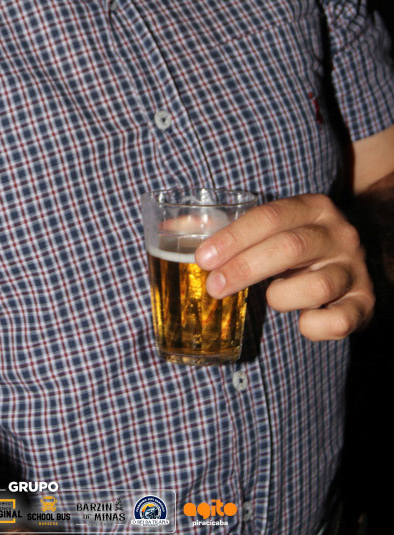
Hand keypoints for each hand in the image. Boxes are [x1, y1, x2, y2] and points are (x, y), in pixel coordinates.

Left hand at [195, 194, 373, 339]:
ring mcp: (355, 269)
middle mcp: (339, 234)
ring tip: (273, 297)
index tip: (202, 258)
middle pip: (289, 247)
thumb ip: (228, 229)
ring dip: (282, 297)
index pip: (270, 216)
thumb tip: (169, 229)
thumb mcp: (273, 227)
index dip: (234, 238)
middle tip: (214, 286)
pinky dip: (313, 326)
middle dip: (245, 268)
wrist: (361, 258)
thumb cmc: (297, 245)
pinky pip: (339, 321)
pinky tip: (302, 321)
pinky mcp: (366, 304)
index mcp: (312, 208)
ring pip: (316, 286)